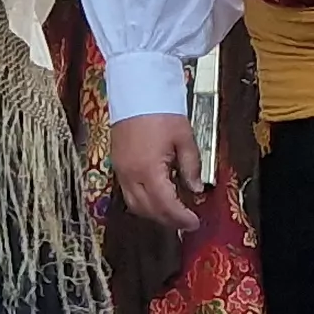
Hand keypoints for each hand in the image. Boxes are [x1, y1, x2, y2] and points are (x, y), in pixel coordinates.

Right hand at [111, 114, 197, 228]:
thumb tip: (196, 188)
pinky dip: (143, 201)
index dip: (181, 218)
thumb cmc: (161, 111)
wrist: (137, 90)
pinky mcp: (117, 164)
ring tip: (173, 213)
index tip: (194, 222)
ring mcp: (120, 170)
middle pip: (148, 210)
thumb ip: (191, 167)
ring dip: (154, 213)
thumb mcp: (184, 139)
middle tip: (186, 222)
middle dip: (168, 220)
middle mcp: (130, 174)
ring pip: (135, 204)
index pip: (166, 205)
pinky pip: (128, 192)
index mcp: (148, 170)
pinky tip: (157, 197)